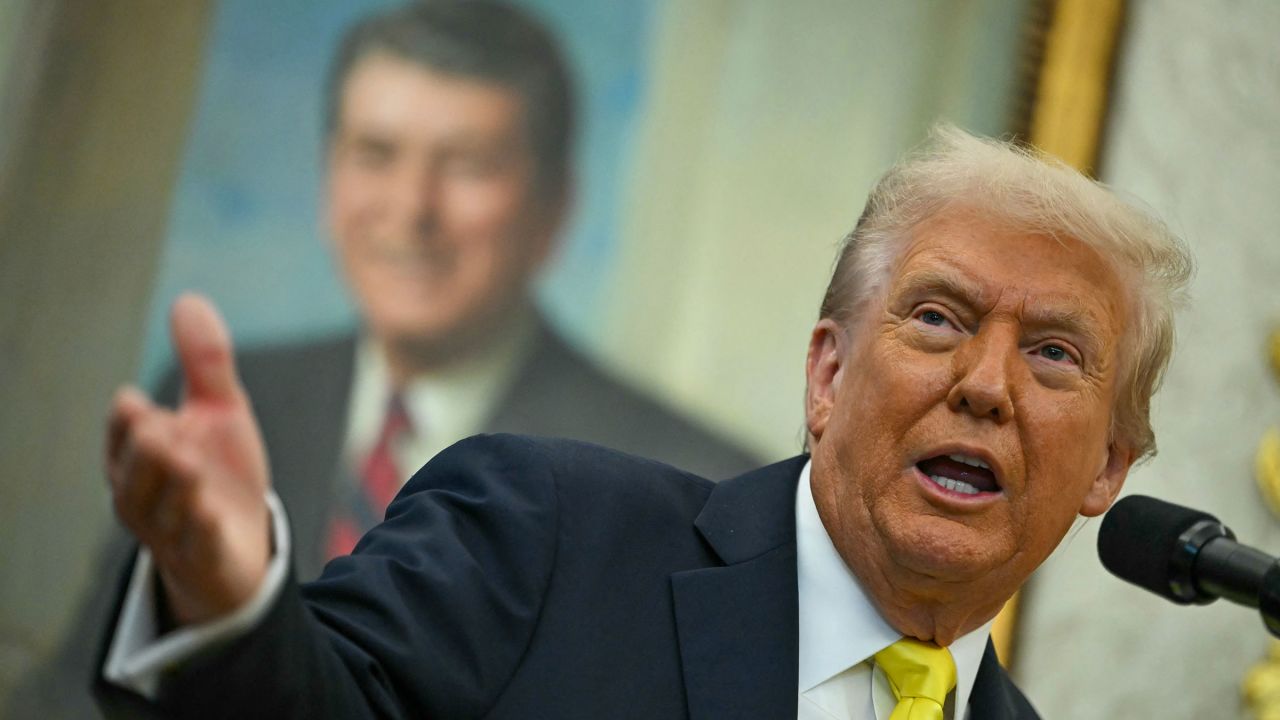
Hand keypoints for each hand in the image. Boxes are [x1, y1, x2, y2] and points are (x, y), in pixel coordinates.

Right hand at [106, 294, 270, 624]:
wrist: (240, 543)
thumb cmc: (219, 474)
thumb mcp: (218, 414)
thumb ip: (205, 363)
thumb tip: (188, 299)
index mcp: (137, 457)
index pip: (123, 435)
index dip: (128, 422)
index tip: (135, 401)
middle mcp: (142, 496)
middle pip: (135, 472)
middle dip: (146, 451)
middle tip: (160, 427)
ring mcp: (170, 532)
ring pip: (162, 510)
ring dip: (174, 485)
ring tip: (187, 460)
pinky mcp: (202, 559)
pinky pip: (196, 546)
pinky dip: (201, 530)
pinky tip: (211, 513)